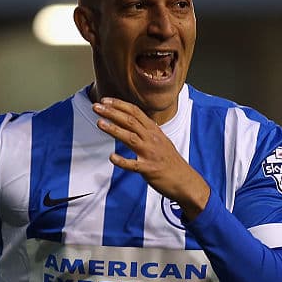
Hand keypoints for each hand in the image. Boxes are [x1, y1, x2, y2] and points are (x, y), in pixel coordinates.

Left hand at [93, 97, 209, 220]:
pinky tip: (112, 157)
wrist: (185, 181)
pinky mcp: (149, 169)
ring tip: (99, 123)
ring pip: (130, 138)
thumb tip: (135, 121)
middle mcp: (152, 139)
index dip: (120, 105)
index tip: (106, 100)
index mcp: (155, 131)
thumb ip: (148, 131)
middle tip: (96, 106)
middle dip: (112, 112)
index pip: (136, 112)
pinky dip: (122, 161)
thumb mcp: (162, 141)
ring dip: (114, 129)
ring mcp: (151, 154)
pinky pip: (133, 165)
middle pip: (130, 121)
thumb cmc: (171, 162)